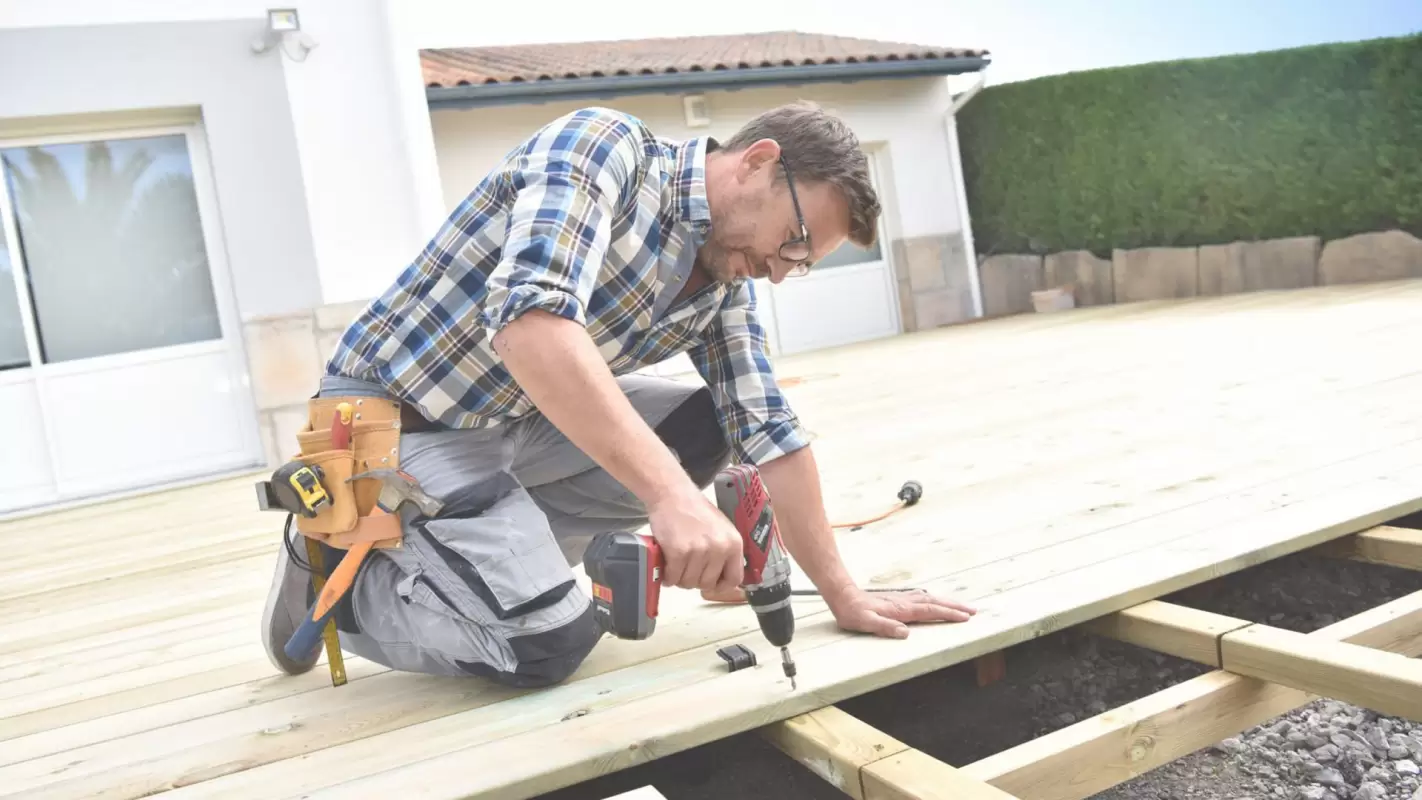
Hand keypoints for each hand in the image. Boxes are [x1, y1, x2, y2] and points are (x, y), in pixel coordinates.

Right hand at [647, 488, 742, 593]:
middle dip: (694, 581)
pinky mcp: (679, 552)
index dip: (720, 586)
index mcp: (734, 543)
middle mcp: (720, 548)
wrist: (673, 494)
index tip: (710, 585)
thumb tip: (723, 578)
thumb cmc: (694, 510)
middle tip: (686, 570)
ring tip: (675, 565)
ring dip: (679, 578)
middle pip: (708, 584)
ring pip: (689, 583)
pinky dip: (667, 576)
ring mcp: (699, 550)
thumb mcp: (721, 529)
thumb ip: (725, 552)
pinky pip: (673, 577)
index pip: (734, 579)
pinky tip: (666, 566)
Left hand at [827, 587, 976, 638]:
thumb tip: (905, 633)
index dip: (948, 614)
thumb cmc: (852, 612)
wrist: (843, 595)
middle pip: (935, 603)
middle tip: (973, 611)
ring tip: (962, 607)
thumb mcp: (865, 622)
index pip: (930, 611)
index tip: (965, 617)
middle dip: (955, 607)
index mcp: (900, 610)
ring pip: (930, 599)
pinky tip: (935, 602)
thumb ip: (884, 627)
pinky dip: (934, 601)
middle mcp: (904, 602)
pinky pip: (922, 599)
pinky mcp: (897, 599)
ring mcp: (901, 599)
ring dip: (947, 603)